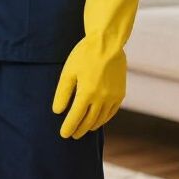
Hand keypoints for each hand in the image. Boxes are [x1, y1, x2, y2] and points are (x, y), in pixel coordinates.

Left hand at [51, 0, 143, 138]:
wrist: (107, 43)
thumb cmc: (84, 55)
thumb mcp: (68, 72)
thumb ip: (63, 93)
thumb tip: (57, 111)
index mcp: (87, 94)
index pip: (75, 118)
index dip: (68, 128)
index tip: (63, 135)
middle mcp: (101, 99)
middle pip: (88, 121)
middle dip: (79, 129)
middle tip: (72, 135)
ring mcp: (113, 97)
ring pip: (101, 118)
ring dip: (91, 126)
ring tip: (84, 129)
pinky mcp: (120, 93)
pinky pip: (112, 112)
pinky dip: (104, 118)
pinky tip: (98, 120)